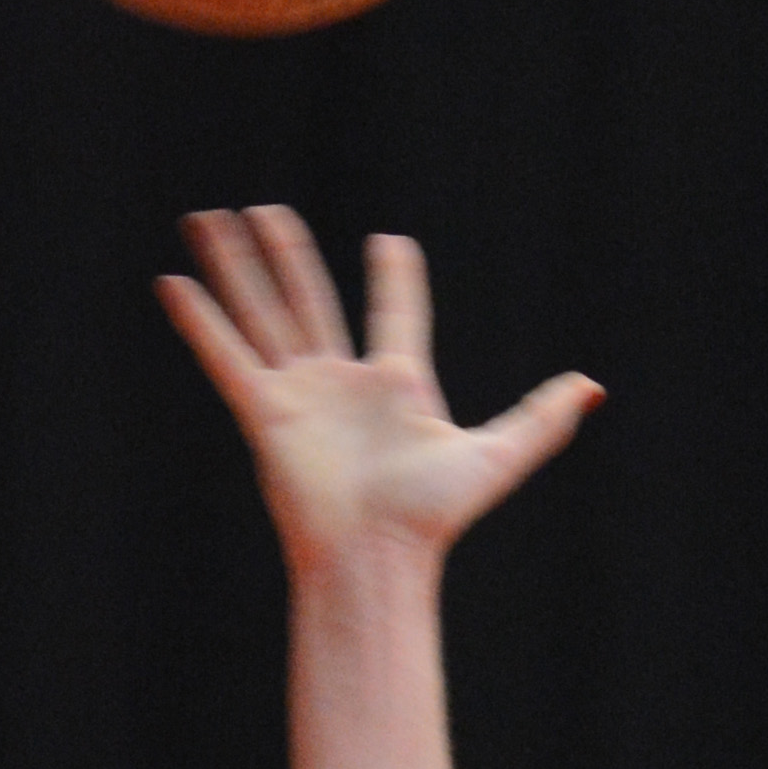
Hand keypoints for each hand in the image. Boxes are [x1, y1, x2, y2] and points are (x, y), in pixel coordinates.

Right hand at [159, 206, 598, 572]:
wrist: (376, 557)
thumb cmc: (432, 517)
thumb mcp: (497, 455)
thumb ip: (540, 419)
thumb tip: (593, 387)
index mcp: (397, 384)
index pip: (396, 313)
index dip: (396, 277)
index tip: (391, 243)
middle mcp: (343, 383)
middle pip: (310, 299)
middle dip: (285, 255)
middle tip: (265, 211)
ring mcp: (301, 395)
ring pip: (263, 313)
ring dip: (236, 267)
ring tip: (211, 220)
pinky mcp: (265, 413)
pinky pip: (227, 357)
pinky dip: (200, 322)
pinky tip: (174, 284)